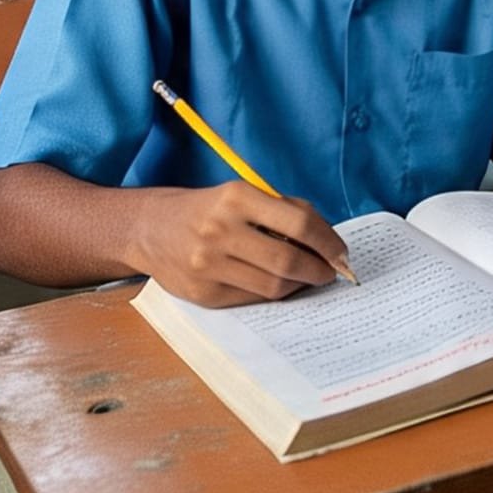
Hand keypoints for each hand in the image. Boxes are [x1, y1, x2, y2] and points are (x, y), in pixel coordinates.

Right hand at [130, 182, 351, 306]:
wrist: (151, 228)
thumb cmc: (209, 208)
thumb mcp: (243, 193)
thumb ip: (283, 210)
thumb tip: (326, 239)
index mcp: (237, 198)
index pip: (299, 221)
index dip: (327, 241)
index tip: (341, 252)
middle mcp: (221, 230)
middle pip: (287, 259)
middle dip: (318, 269)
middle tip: (331, 271)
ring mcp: (209, 265)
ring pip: (272, 285)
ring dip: (299, 284)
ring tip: (308, 277)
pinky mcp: (203, 294)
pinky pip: (252, 298)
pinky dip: (274, 293)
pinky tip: (280, 284)